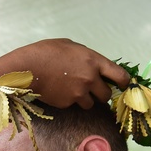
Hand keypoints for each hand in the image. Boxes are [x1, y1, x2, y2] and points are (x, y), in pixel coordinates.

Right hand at [0, 38, 129, 108]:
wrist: (27, 68)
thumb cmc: (46, 51)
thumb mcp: (70, 46)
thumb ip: (85, 56)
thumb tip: (92, 64)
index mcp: (94, 61)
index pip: (120, 75)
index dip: (123, 82)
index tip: (121, 85)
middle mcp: (90, 79)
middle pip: (106, 95)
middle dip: (101, 94)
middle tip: (93, 91)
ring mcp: (79, 93)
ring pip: (90, 104)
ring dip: (85, 99)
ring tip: (72, 91)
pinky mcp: (67, 103)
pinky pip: (73, 105)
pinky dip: (69, 101)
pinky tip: (59, 91)